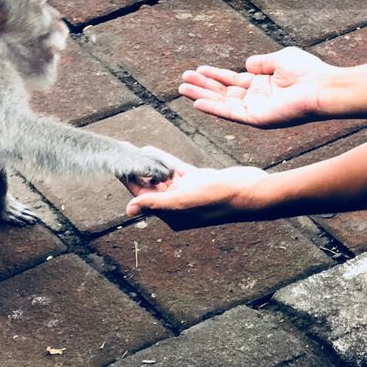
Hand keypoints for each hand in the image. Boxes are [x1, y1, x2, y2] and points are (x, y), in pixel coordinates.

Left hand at [124, 156, 269, 228]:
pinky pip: (176, 169)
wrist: (250, 191)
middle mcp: (178, 205)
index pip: (143, 197)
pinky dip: (164, 160)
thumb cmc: (219, 200)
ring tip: (132, 150)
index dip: (128, 181)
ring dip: (148, 164)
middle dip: (136, 171)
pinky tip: (151, 150)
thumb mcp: (183, 201)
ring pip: (162, 176)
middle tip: (121, 153)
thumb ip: (156, 203)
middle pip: (150, 186)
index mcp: (172, 215)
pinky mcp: (199, 180)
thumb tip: (128, 209)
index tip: (116, 166)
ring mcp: (189, 192)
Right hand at [178, 46, 335, 127]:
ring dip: (202, 96)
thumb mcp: (279, 59)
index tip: (197, 70)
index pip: (232, 81)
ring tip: (182, 89)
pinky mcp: (257, 119)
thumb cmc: (308, 72)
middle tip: (183, 80)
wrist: (321, 87)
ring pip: (223, 103)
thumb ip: (261, 62)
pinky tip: (198, 103)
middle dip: (203, 86)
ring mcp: (256, 110)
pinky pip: (231, 114)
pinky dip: (214, 108)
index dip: (215, 75)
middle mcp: (257, 98)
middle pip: (223, 92)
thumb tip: (246, 63)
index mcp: (262, 84)